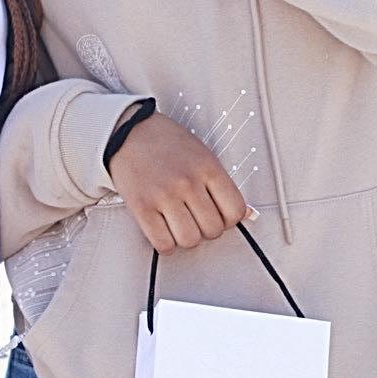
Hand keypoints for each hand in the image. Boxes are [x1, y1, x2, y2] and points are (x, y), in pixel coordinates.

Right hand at [109, 113, 254, 253]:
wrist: (129, 133)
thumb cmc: (166, 143)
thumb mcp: (203, 155)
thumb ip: (223, 185)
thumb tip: (247, 213)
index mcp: (208, 167)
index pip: (235, 211)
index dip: (230, 220)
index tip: (220, 216)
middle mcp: (188, 182)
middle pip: (213, 229)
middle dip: (207, 229)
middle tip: (197, 219)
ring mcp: (164, 195)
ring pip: (190, 240)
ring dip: (187, 237)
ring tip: (180, 224)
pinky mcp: (142, 207)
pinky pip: (163, 243)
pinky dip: (166, 243)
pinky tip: (164, 230)